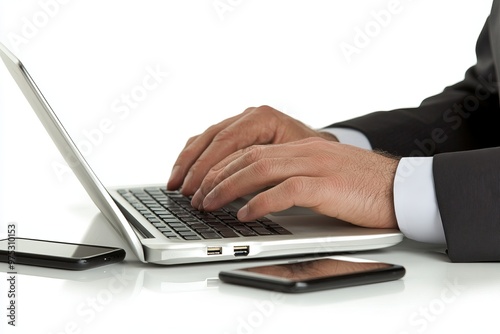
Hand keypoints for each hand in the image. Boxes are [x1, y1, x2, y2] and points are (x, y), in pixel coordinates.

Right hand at [167, 105, 336, 194]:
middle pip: (211, 139)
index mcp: (263, 118)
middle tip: (184, 192)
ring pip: (205, 139)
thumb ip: (264, 170)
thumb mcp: (294, 162)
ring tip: (175, 185)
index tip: (198, 190)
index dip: (208, 168)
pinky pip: (208, 141)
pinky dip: (194, 158)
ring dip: (188, 163)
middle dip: (194, 168)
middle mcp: (249, 116)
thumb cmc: (314, 157)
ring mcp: (241, 122)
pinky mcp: (237, 133)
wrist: (324, 151)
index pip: (226, 142)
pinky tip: (183, 174)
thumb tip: (239, 188)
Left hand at [191, 138, 399, 228]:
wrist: (404, 186)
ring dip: (228, 187)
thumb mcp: (324, 174)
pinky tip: (245, 213)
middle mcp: (305, 151)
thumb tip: (262, 193)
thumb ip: (295, 176)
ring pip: (260, 169)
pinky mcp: (327, 184)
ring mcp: (316, 165)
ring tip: (209, 204)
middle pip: (248, 157)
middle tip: (196, 195)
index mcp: (302, 147)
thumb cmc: (364, 186)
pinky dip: (261, 202)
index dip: (222, 166)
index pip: (251, 150)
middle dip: (216, 176)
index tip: (202, 181)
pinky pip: (285, 190)